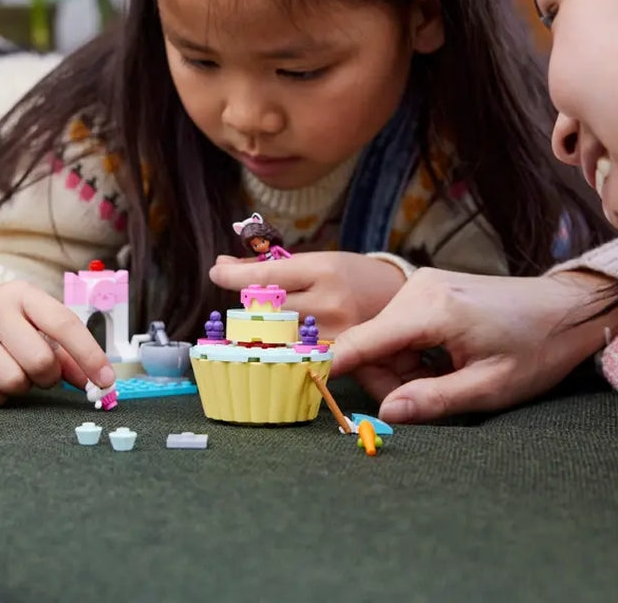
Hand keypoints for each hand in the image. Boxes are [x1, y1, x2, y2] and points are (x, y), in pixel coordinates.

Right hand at [0, 281, 115, 406]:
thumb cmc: (10, 322)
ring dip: (22, 387)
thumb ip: (69, 353)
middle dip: (49, 377)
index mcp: (24, 293)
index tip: (106, 381)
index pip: (64, 324)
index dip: (89, 356)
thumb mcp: (40, 324)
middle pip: (38, 361)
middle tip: (44, 374)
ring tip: (17, 373)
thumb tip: (97, 382)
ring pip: (10, 380)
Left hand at [208, 251, 406, 336]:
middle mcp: (329, 303)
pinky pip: (295, 355)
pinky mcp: (339, 356)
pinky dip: (280, 348)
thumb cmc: (353, 276)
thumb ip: (275, 267)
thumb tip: (223, 265)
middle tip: (248, 299)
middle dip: (249, 303)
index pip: (267, 275)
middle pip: (266, 308)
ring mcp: (334, 334)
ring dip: (260, 328)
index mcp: (325, 270)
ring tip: (264, 319)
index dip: (234, 275)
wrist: (399, 299)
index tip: (217, 271)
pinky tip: (278, 341)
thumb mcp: (319, 260)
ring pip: (276, 335)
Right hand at [329, 267, 617, 422]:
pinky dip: (410, 353)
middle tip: (425, 401)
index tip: (306, 391)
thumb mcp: (490, 387)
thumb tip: (385, 415)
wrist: (568, 310)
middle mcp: (419, 289)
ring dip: (400, 368)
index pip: (361, 341)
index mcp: (432, 310)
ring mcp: (423, 285)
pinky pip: (398, 328)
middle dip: (386, 380)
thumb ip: (433, 400)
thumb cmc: (537, 349)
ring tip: (447, 379)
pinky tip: (443, 362)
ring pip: (382, 338)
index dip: (331, 369)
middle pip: (369, 344)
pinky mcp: (429, 289)